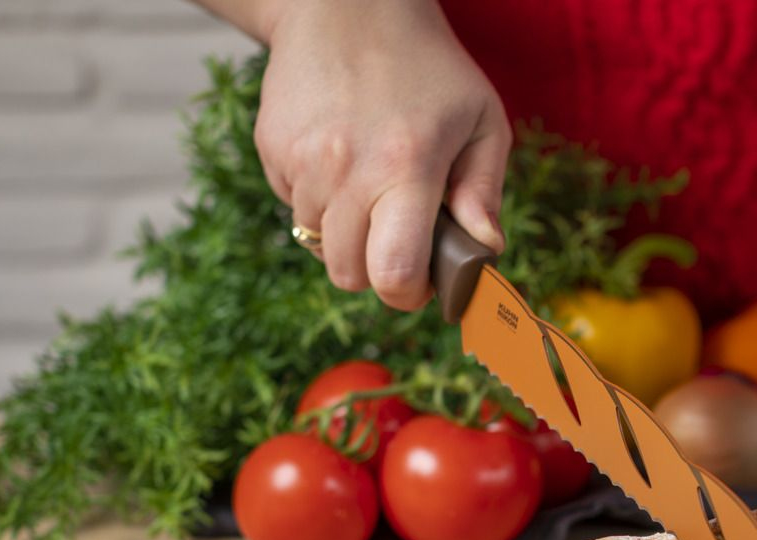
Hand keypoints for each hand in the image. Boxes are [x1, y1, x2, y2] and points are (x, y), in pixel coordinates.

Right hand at [254, 0, 509, 309]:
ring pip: (317, 245)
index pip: (393, 273)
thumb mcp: (482, 122)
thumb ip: (484, 193)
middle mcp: (347, 168)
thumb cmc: (429, 70)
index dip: (408, 293)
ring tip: (372, 189)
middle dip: (376, 271)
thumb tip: (484, 253)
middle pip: (347, 273)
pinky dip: (318, 203)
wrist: (347, 8)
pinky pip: (294, 208)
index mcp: (406, 166)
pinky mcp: (272, 150)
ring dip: (346, 236)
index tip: (423, 281)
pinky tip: (341, 162)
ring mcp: (302, 160)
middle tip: (399, 240)